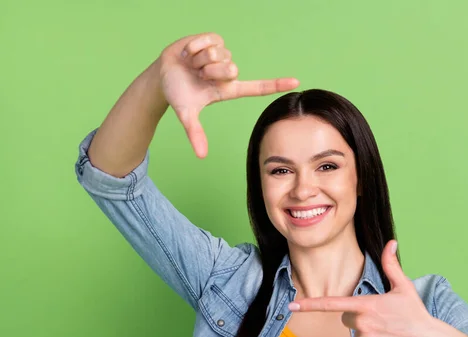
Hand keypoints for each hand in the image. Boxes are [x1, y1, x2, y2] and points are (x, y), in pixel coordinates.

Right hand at [157, 33, 299, 157]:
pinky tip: (189, 53)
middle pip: (232, 69)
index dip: (276, 84)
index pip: (257, 87)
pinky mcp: (214, 40)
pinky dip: (195, 46)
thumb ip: (195, 134)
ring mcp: (222, 55)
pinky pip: (210, 40)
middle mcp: (229, 72)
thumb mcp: (186, 114)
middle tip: (198, 75)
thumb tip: (201, 156)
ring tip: (192, 65)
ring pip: (219, 54)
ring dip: (200, 60)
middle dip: (211, 72)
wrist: (162, 74)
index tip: (296, 82)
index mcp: (228, 89)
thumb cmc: (177, 94)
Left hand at [289, 241, 445, 336]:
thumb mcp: (403, 287)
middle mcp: (363, 323)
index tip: (293, 306)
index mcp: (367, 305)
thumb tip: (391, 242)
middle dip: (358, 317)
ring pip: (355, 334)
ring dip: (367, 332)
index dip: (310, 305)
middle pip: (346, 318)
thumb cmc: (416, 313)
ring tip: (388, 331)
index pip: (333, 303)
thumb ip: (391, 264)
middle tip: (381, 318)